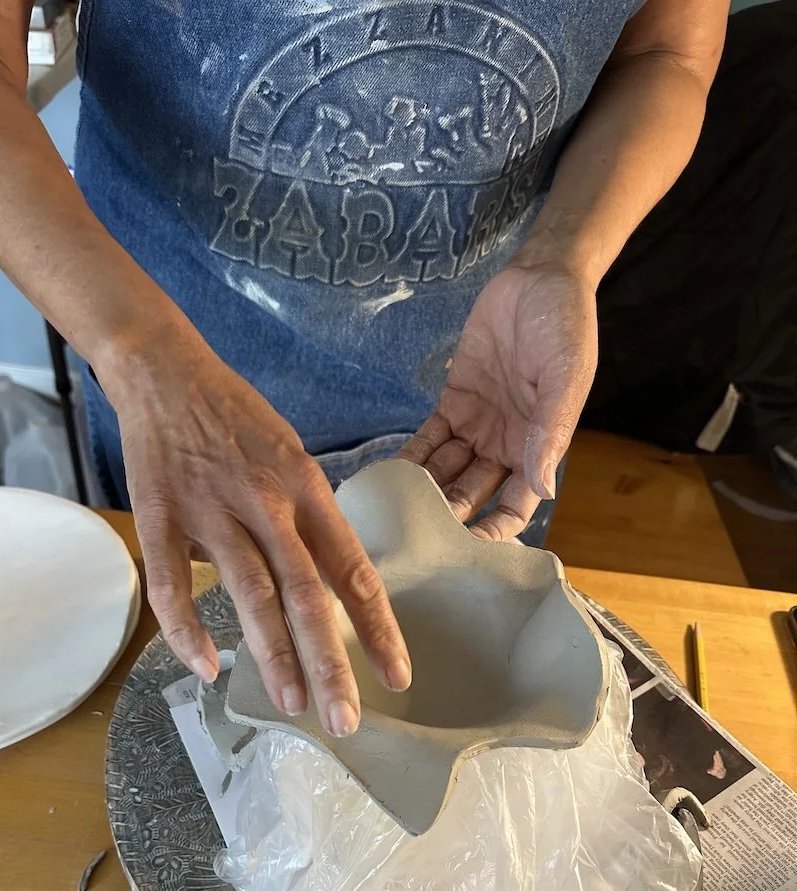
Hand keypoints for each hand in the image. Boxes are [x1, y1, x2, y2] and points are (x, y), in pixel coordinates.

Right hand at [96, 312, 410, 737]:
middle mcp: (267, 505)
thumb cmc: (237, 419)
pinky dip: (187, 630)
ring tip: (293, 704)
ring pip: (250, 594)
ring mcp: (213, 511)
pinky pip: (173, 584)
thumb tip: (321, 587)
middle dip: (330, 663)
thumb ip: (307, 523)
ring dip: (272, 655)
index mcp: (307, 491)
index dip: (378, 628)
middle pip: (307, 595)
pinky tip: (204, 669)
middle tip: (346, 721)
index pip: (353, 571)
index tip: (398, 676)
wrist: (167, 371)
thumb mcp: (292, 459)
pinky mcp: (161, 515)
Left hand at [401, 260, 597, 539]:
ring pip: (446, 472)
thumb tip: (542, 489)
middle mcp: (506, 446)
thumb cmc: (565, 326)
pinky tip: (388, 476)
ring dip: (423, 492)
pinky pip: (428, 439)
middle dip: (447, 517)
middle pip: (472, 495)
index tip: (465, 550)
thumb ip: (550, 432)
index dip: (493, 531)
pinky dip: (411, 458)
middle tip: (413, 535)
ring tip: (393, 511)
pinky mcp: (454, 402)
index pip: (515, 507)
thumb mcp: (566, 378)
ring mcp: (478, 426)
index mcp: (539, 449)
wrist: (540, 277)